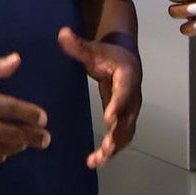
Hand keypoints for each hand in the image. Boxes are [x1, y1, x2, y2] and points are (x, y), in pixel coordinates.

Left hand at [57, 27, 140, 168]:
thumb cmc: (107, 53)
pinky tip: (95, 160)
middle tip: (104, 149)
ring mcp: (130, 108)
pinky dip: (111, 150)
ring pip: (126, 132)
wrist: (124, 57)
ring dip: (114, 148)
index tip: (108, 119)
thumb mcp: (93, 48)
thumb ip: (77, 45)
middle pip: (129, 118)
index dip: (117, 105)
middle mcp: (133, 95)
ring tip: (96, 161)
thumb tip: (62, 33)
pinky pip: (121, 136)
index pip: (124, 92)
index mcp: (127, 76)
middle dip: (117, 135)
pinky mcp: (124, 118)